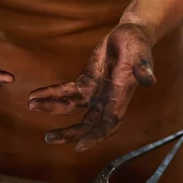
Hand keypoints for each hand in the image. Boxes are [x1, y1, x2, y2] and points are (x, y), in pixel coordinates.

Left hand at [28, 23, 156, 151]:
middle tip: (49, 138)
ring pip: (71, 109)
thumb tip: (150, 79)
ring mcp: (93, 93)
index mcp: (120, 100)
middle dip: (68, 133)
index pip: (107, 126)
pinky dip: (50, 93)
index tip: (79, 146)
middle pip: (85, 124)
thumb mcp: (142, 54)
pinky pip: (65, 91)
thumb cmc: (138, 46)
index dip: (94, 137)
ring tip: (32, 107)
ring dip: (52, 109)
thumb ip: (144, 68)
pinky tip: (35, 95)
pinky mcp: (84, 82)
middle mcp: (105, 101)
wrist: (130, 36)